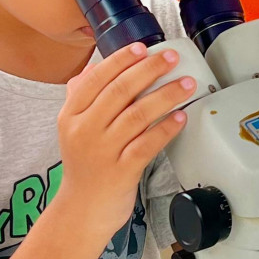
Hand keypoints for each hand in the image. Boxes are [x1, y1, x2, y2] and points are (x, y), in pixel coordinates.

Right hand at [55, 43, 196, 236]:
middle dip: (149, 70)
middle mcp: (85, 131)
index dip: (121, 60)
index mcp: (71, 115)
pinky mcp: (122, 171)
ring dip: (166, 95)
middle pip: (120, 92)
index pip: (96, 79)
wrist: (81, 210)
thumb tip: (94, 67)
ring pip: (138, 114)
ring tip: (186, 84)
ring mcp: (103, 152)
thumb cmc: (84, 167)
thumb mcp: (73, 129)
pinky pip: (148, 144)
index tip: (142, 48)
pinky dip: (166, 128)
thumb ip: (80, 98)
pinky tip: (181, 117)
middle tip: (171, 58)